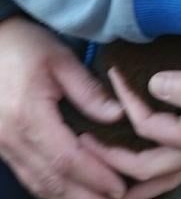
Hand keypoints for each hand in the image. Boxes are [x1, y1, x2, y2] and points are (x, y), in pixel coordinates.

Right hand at [0, 16, 125, 198]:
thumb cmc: (24, 45)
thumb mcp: (60, 58)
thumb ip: (88, 90)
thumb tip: (118, 115)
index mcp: (29, 115)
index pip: (67, 158)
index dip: (94, 176)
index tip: (120, 186)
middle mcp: (12, 138)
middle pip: (51, 181)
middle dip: (85, 198)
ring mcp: (3, 146)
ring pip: (38, 185)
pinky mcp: (2, 146)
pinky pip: (28, 176)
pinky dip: (51, 189)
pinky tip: (71, 192)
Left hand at [81, 56, 180, 198]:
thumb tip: (152, 89)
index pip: (148, 126)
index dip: (124, 102)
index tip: (111, 72)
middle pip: (148, 169)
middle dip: (111, 161)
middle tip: (81, 142)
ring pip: (163, 176)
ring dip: (131, 176)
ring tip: (103, 173)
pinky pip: (177, 164)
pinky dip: (154, 169)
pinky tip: (144, 163)